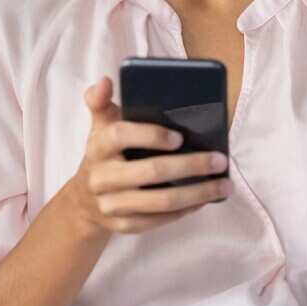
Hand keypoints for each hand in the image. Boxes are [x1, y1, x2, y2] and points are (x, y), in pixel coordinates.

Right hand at [67, 76, 231, 237]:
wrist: (83, 202)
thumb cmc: (104, 155)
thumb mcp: (100, 127)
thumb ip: (102, 102)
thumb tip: (105, 79)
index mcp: (98, 145)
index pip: (121, 135)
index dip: (150, 135)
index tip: (179, 136)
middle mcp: (101, 177)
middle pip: (150, 171)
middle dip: (191, 165)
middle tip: (220, 160)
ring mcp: (111, 204)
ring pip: (160, 201)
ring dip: (197, 193)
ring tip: (223, 184)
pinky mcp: (123, 226)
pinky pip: (159, 220)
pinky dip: (186, 210)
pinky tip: (204, 199)